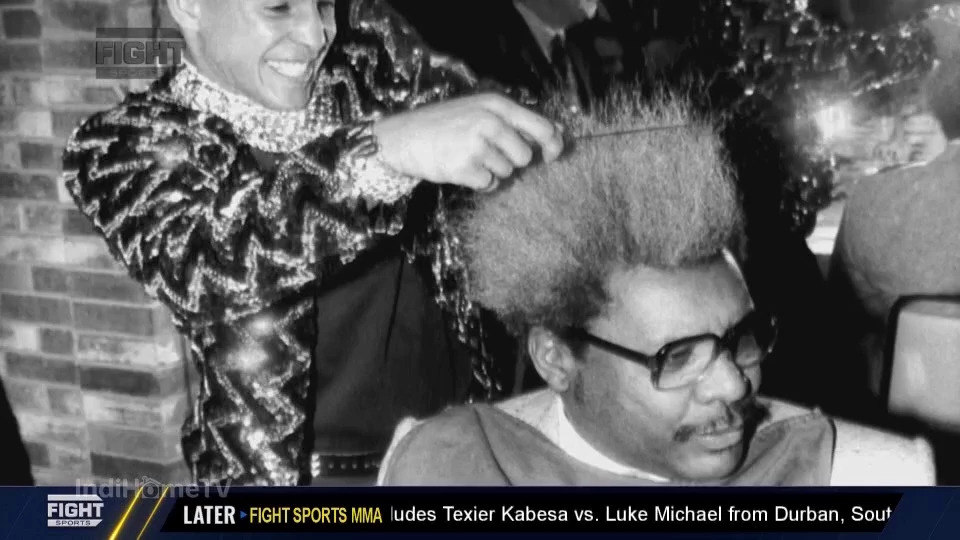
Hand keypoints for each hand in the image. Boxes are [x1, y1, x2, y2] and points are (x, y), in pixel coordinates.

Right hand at [373, 93, 563, 190]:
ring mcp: (476, 144)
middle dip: (511, 161)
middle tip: (487, 153)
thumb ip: (515, 121)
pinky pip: (489, 185)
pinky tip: (462, 169)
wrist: (402, 137)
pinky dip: (479, 183)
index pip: (543, 127)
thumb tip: (556, 135)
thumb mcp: (480, 111)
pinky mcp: (464, 166)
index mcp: (497, 105)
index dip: (553, 145)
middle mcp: (489, 121)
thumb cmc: (445, 125)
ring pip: (506, 172)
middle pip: (525, 156)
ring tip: (469, 158)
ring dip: (492, 171)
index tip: (551, 156)